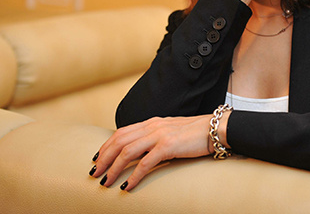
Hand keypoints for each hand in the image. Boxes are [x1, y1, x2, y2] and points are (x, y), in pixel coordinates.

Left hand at [90, 114, 220, 190]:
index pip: (121, 133)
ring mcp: (159, 135)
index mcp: (151, 122)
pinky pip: (145, 163)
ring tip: (105, 182)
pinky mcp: (168, 146)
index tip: (96, 159)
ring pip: (127, 151)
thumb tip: (141, 151)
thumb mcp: (170, 132)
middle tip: (94, 173)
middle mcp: (152, 126)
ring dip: (114, 168)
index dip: (105, 146)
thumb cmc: (195, 133)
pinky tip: (127, 186)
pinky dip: (134, 176)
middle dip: (103, 158)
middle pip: (119, 141)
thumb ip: (154, 138)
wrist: (215, 128)